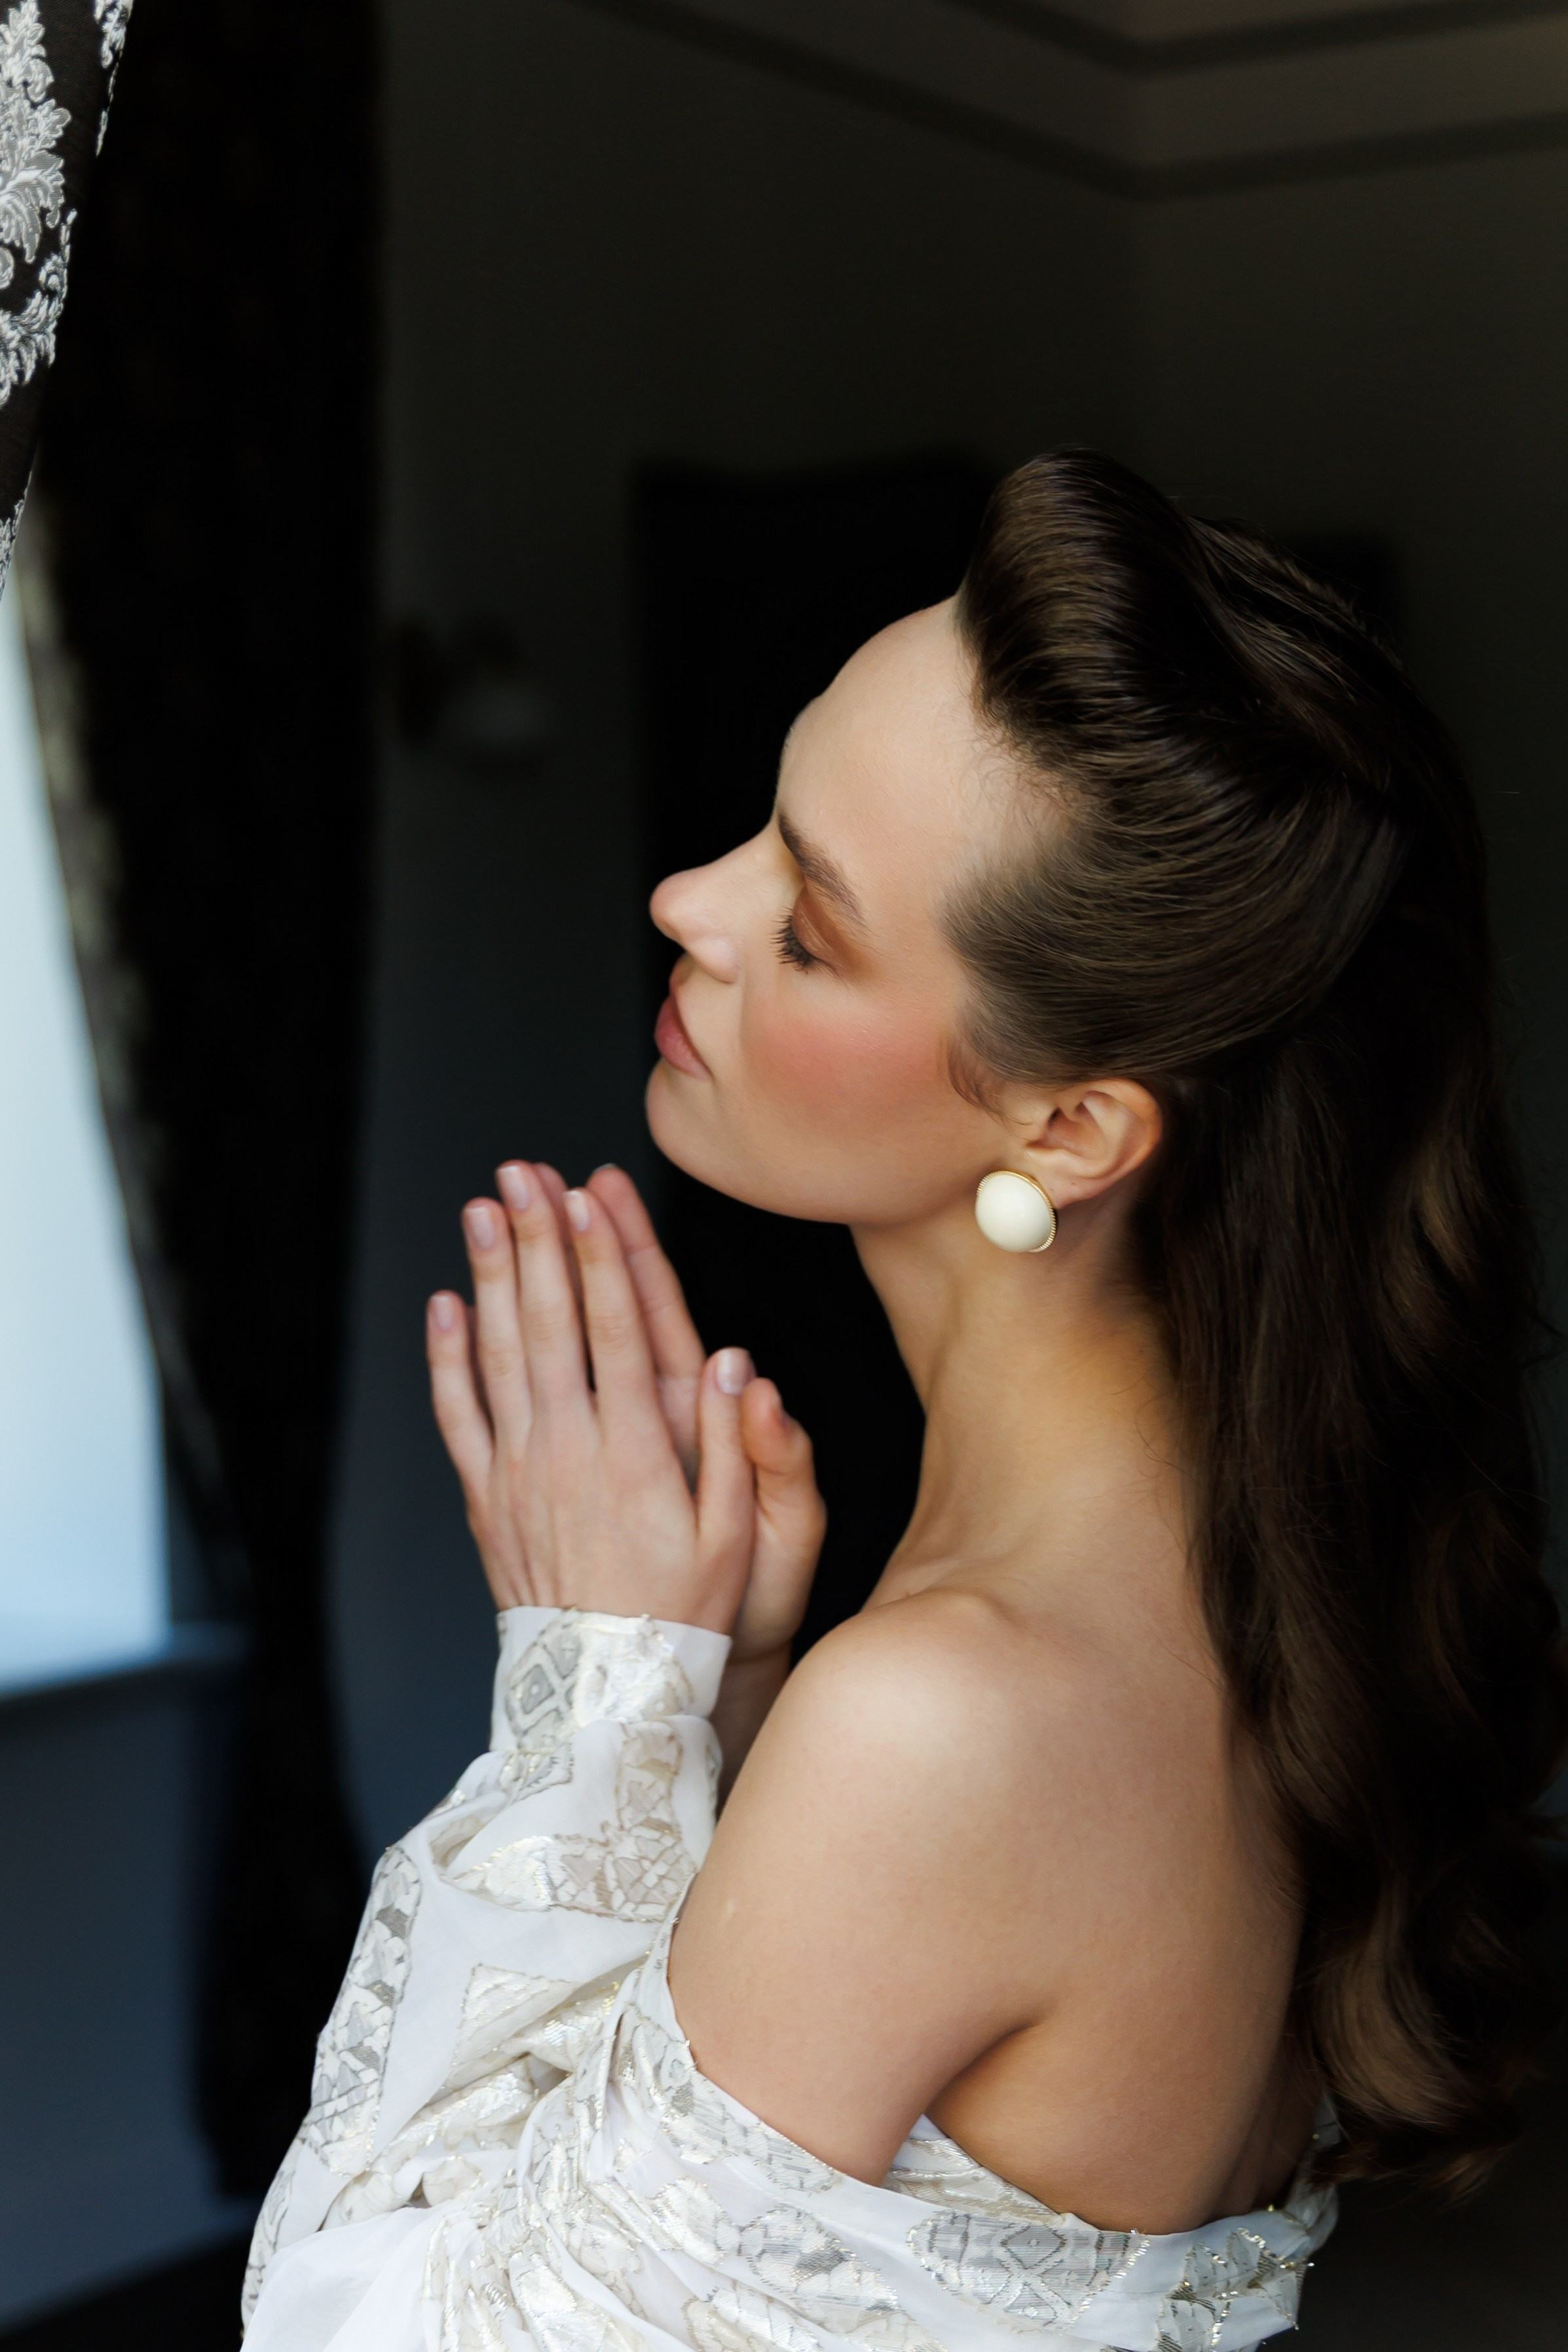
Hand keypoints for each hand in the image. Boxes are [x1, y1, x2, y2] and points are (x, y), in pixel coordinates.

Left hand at [426, 1162, 823, 1652]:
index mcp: (638, 1451)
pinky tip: (444, 1307)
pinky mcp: (488, 1499)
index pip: (618, 1330)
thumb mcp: (737, 1537)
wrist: (607, 1693)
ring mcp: (520, 1473)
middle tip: (522, 1174)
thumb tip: (734, 1365)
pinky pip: (458, 1417)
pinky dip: (447, 1358)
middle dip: (535, 1239)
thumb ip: (737, 1448)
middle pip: (550, 1324)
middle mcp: (570, 1450)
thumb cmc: (688, 1610)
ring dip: (488, 1277)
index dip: (602, 1256)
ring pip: (498, 1355)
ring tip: (481, 1211)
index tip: (588, 1196)